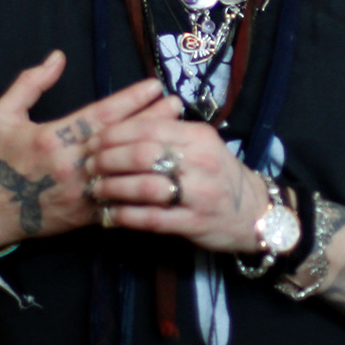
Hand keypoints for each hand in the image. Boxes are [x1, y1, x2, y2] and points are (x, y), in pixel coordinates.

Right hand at [0, 51, 181, 247]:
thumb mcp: (3, 114)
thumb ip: (30, 83)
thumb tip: (58, 57)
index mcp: (53, 137)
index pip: (101, 114)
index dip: (131, 100)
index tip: (154, 86)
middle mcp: (70, 164)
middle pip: (121, 140)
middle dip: (152, 120)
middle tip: (178, 104)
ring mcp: (81, 192)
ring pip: (126, 170)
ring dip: (154, 153)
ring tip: (178, 136)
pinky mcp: (86, 215)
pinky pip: (120, 203)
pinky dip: (142, 190)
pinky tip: (164, 177)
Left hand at [86, 116, 271, 253]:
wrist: (255, 211)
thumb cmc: (220, 173)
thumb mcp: (202, 144)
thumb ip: (169, 131)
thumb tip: (122, 121)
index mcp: (198, 136)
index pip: (148, 128)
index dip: (115, 134)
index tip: (93, 140)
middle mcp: (200, 161)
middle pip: (142, 155)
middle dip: (108, 160)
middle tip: (89, 165)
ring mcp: (199, 194)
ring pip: (146, 187)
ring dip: (114, 188)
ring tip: (96, 189)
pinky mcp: (195, 223)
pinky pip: (153, 218)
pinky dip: (127, 215)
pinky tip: (111, 214)